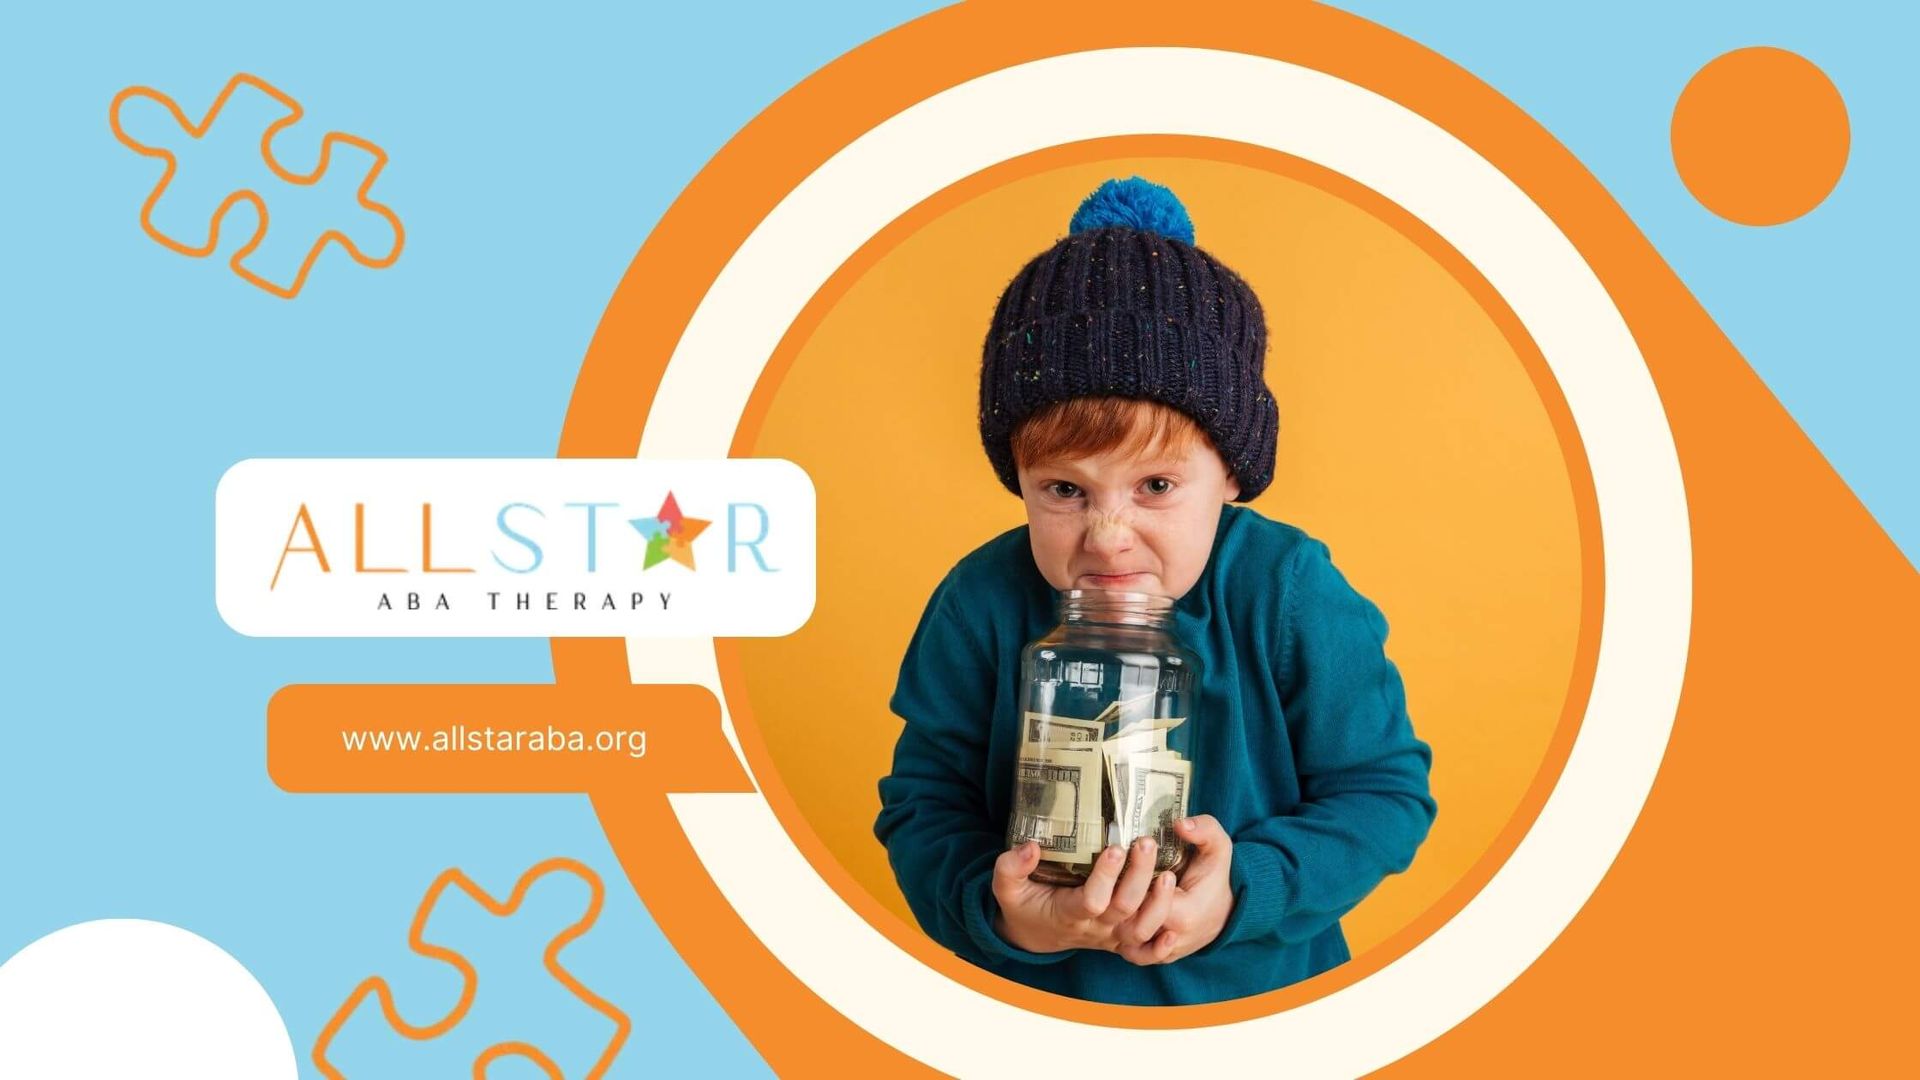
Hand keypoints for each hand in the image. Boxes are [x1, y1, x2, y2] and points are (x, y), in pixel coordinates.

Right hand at [991, 835, 1165, 953]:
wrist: (1033, 936)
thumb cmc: (1022, 905)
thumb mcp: (1006, 887)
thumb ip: (1011, 868)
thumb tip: (1031, 847)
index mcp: (1067, 913)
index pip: (1092, 899)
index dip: (1105, 877)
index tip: (1115, 848)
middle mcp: (1094, 927)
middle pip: (1124, 907)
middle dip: (1138, 875)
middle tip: (1146, 843)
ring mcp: (1110, 935)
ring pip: (1141, 928)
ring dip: (1158, 903)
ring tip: (1168, 872)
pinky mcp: (1121, 938)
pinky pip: (1144, 950)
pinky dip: (1161, 946)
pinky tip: (1176, 930)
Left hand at [1110, 815, 1234, 964]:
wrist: (1223, 913)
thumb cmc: (1214, 877)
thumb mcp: (1218, 847)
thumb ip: (1205, 831)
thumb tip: (1179, 824)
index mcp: (1185, 914)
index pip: (1148, 903)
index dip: (1135, 881)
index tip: (1130, 856)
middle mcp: (1170, 937)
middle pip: (1131, 922)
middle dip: (1118, 893)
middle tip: (1113, 865)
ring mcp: (1160, 950)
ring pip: (1125, 939)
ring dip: (1112, 916)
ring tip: (1107, 889)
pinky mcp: (1153, 955)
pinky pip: (1129, 952)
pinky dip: (1118, 936)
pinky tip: (1109, 914)